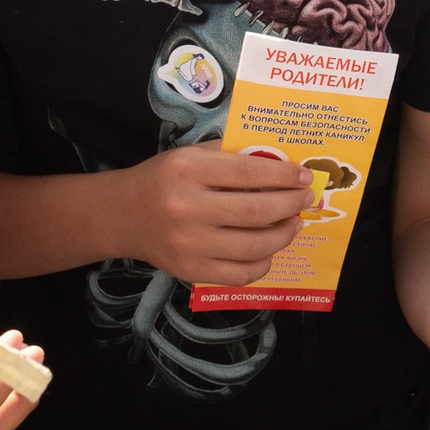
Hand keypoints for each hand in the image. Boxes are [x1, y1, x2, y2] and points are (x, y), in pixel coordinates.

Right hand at [111, 140, 308, 285]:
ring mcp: (189, 244)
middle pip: (256, 210)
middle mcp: (187, 208)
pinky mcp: (190, 270)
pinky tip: (270, 250)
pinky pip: (239, 275)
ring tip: (294, 223)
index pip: (249, 171)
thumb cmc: (164, 179)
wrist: (124, 215)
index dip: (284, 175)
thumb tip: (280, 161)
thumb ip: (232, 155)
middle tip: (305, 199)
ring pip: (253, 246)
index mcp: (188, 170)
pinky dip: (263, 264)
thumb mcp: (192, 155)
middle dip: (290, 204)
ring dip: (284, 235)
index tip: (304, 176)